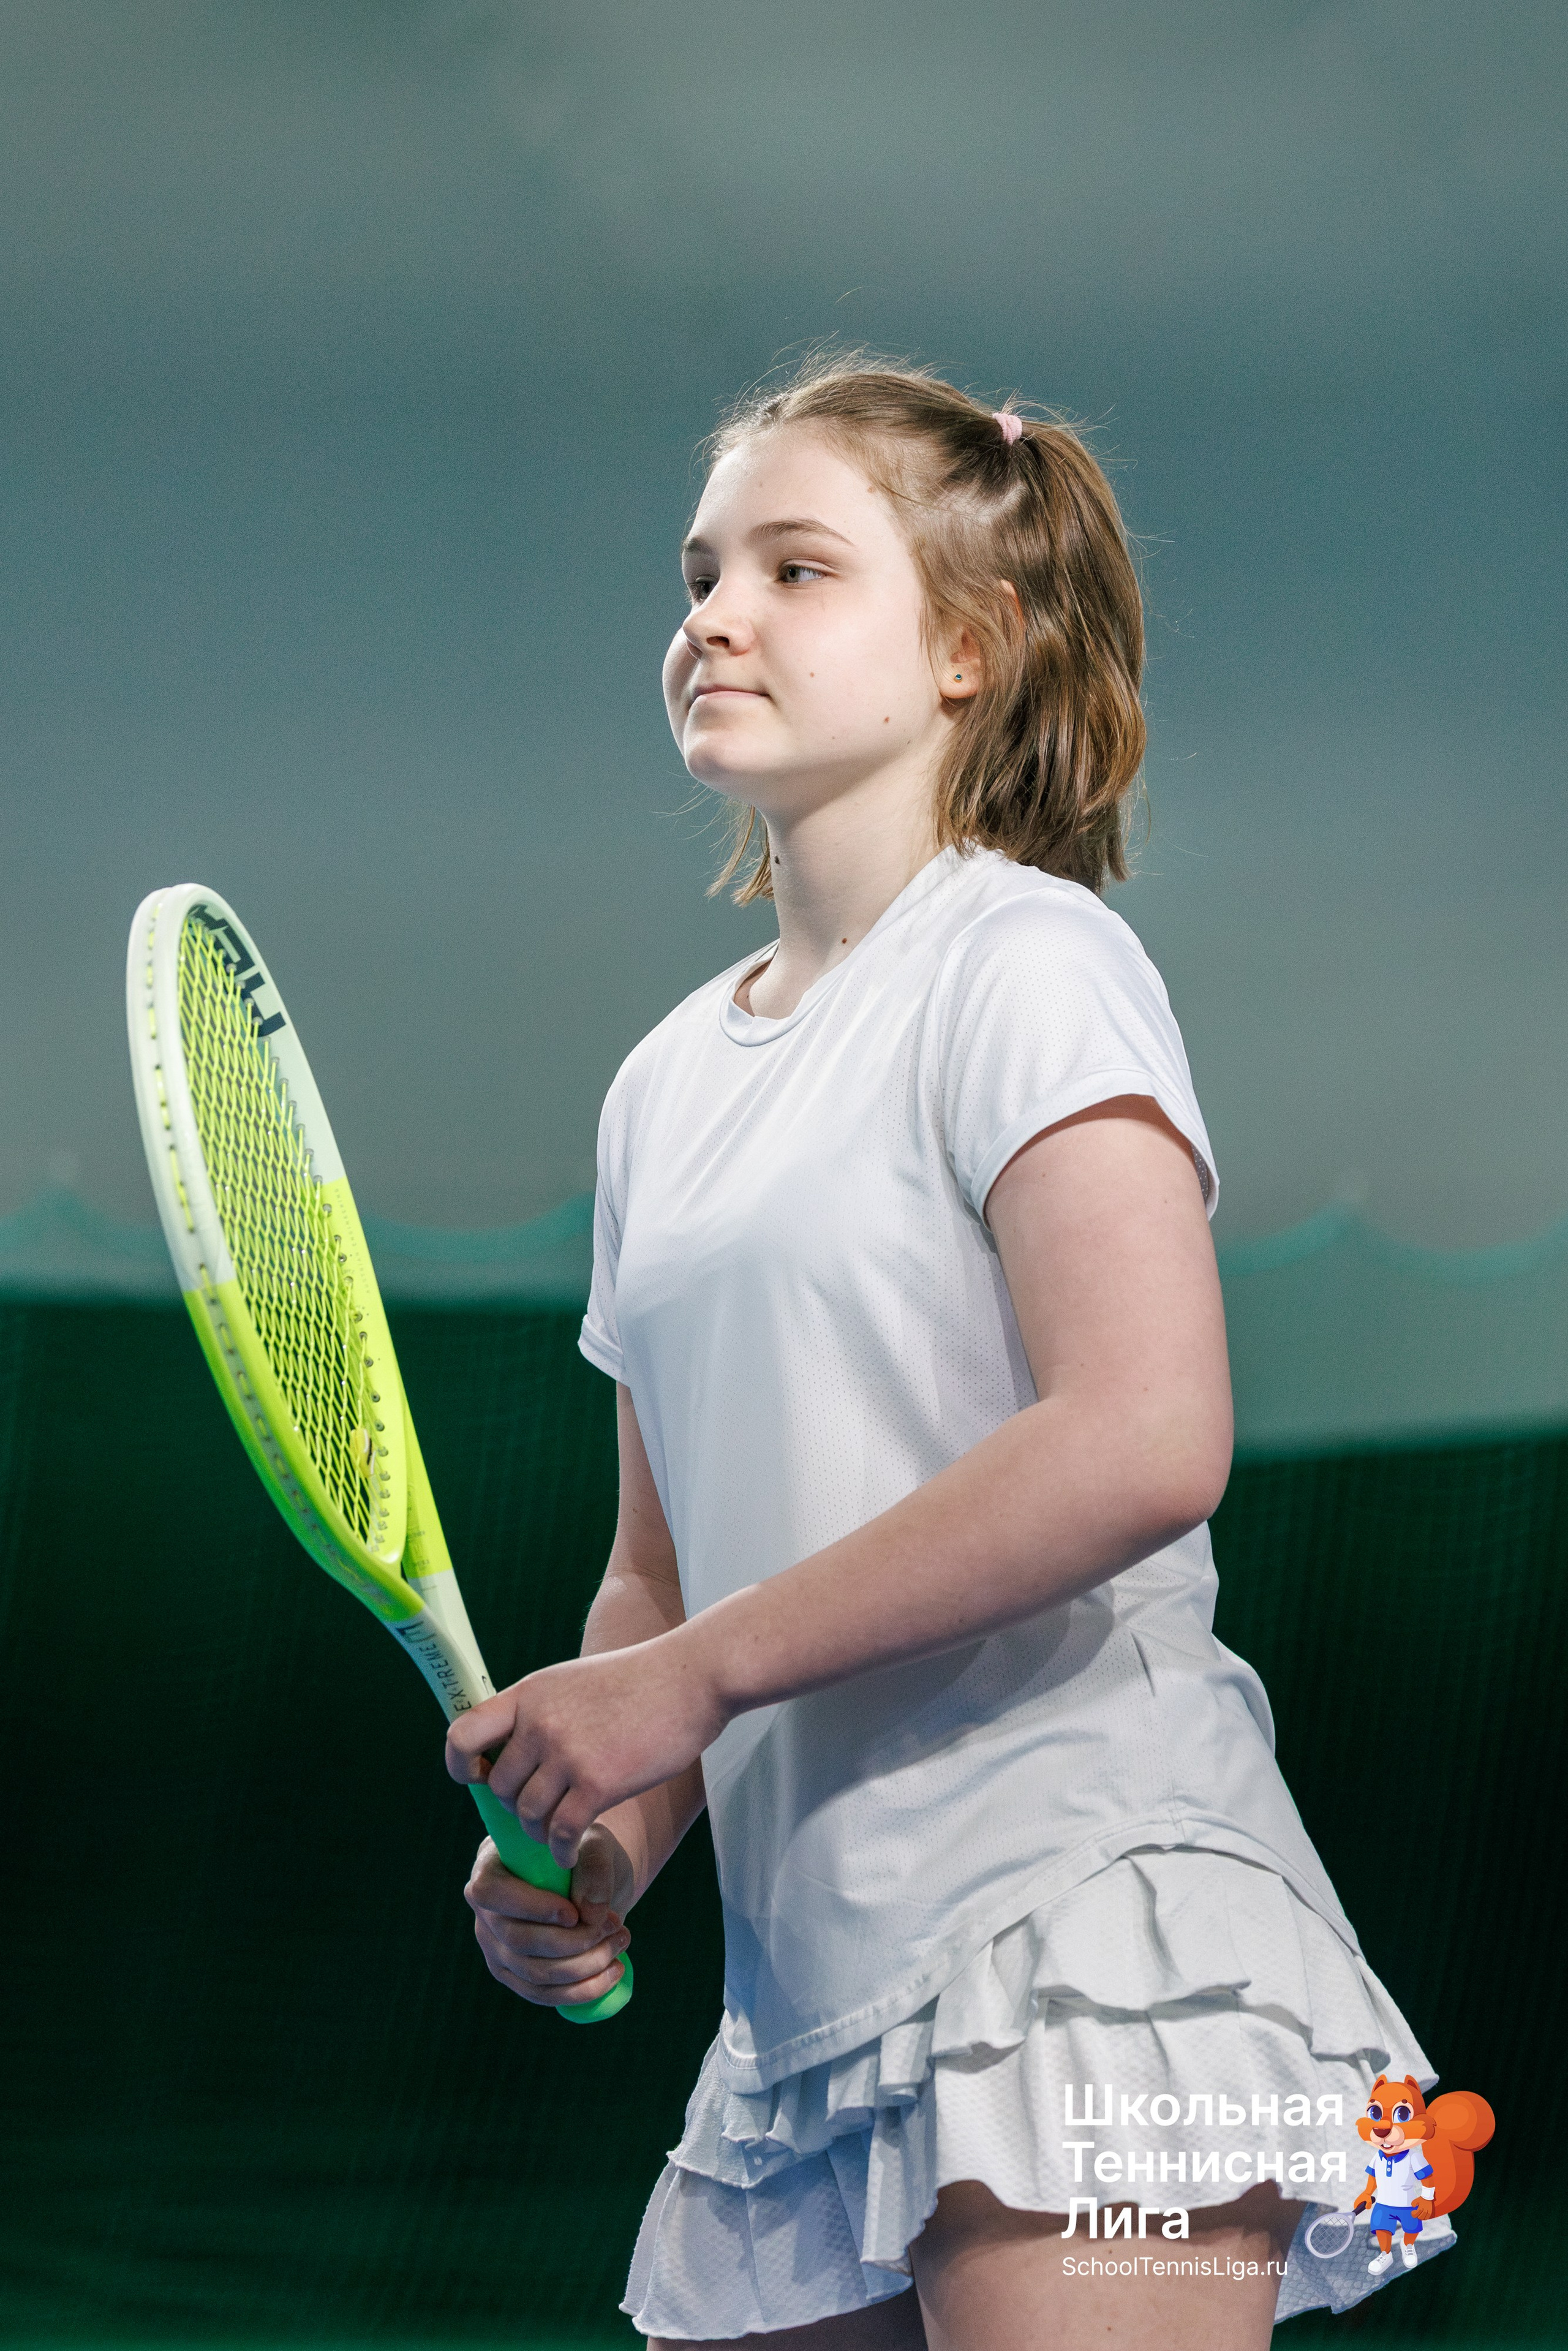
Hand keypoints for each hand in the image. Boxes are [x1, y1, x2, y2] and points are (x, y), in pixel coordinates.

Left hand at [445, 1627, 727, 1866]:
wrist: (691, 1676)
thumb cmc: (639, 1681)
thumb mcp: (574, 1681)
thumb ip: (541, 1713)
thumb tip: (513, 1756)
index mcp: (530, 1694)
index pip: (463, 1734)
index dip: (459, 1764)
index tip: (476, 1778)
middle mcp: (540, 1723)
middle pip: (499, 1787)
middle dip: (514, 1806)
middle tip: (538, 1811)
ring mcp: (567, 1753)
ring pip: (527, 1814)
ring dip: (540, 1830)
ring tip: (558, 1831)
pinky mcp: (598, 1782)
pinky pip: (561, 1832)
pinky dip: (562, 1848)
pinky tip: (572, 1849)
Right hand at [466, 1821, 634, 2008]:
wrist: (586, 1879)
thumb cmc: (581, 1855)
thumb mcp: (593, 1845)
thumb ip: (593, 1869)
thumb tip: (591, 1915)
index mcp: (490, 1868)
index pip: (492, 1894)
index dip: (533, 1908)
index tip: (575, 1913)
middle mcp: (485, 1913)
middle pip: (518, 1941)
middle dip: (574, 1942)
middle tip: (615, 1927)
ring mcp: (496, 1948)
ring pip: (535, 1974)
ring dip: (585, 1966)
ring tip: (621, 1943)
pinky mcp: (515, 1976)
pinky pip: (543, 1994)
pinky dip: (582, 1990)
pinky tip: (614, 1972)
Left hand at [1413, 2197, 1435, 2219]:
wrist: (1427, 2197)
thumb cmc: (1421, 2199)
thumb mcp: (1416, 2200)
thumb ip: (1413, 2203)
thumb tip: (1413, 2207)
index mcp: (1421, 2206)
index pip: (1417, 2212)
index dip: (1414, 2214)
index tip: (1412, 2213)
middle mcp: (1425, 2209)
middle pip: (1421, 2216)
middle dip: (1417, 2216)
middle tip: (1416, 2215)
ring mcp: (1428, 2210)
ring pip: (1424, 2217)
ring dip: (1421, 2218)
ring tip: (1419, 2217)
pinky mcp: (1430, 2211)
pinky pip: (1428, 2216)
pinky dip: (1425, 2218)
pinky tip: (1423, 2218)